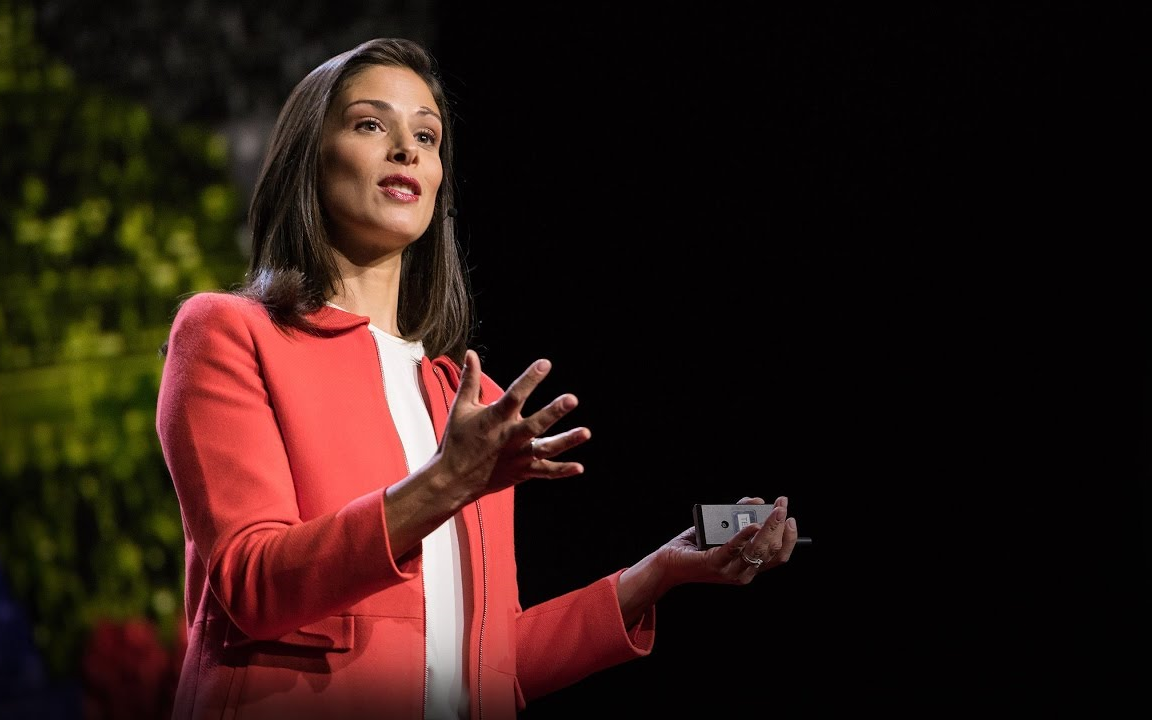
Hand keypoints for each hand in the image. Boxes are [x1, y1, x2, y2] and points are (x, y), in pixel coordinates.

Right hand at [435, 349, 590, 502]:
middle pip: (535, 424)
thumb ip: (470, 380)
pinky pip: (544, 472)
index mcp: (495, 418)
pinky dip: (561, 470)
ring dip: (566, 441)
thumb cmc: (456, 440)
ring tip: (586, 432)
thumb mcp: (461, 408)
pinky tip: (579, 467)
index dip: (529, 378)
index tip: (545, 363)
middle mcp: (509, 437)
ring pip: (545, 449)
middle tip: (572, 399)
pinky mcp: (521, 471)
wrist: (452, 479)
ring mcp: (517, 456)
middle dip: (554, 412)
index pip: (515, 395)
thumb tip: (471, 353)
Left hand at [664, 496, 800, 585]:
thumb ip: (738, 515)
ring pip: (758, 550)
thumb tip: (757, 501)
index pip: (778, 556)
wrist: (667, 563)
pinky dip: (745, 535)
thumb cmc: (694, 547)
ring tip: (774, 510)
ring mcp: (729, 570)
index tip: (790, 517)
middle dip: (780, 526)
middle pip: (771, 551)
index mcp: (748, 567)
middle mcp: (743, 573)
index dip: (788, 537)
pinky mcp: (714, 563)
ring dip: (769, 527)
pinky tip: (752, 524)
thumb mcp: (721, 529)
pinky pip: (734, 548)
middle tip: (783, 505)